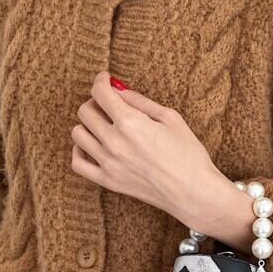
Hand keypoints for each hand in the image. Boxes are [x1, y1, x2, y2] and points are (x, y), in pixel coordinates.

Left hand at [70, 71, 221, 224]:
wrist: (193, 192)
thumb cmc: (189, 155)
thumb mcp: (170, 118)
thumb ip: (140, 101)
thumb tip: (119, 90)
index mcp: (131, 123)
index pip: (100, 92)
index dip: (101, 80)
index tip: (105, 79)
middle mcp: (114, 142)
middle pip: (86, 111)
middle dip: (96, 101)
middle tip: (109, 103)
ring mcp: (109, 164)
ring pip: (78, 134)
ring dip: (88, 124)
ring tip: (104, 125)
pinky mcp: (108, 181)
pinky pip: (78, 163)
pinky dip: (79, 150)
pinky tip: (93, 145)